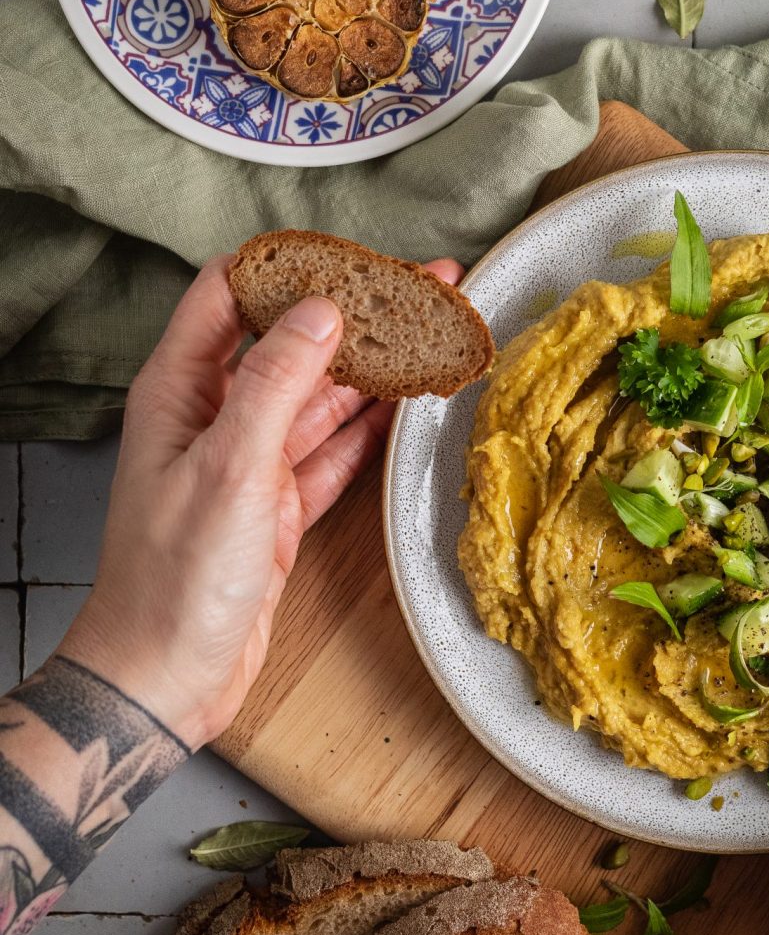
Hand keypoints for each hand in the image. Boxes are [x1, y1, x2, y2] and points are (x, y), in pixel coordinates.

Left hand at [63, 254, 463, 751]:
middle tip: (426, 287)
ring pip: (322, 396)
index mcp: (180, 390)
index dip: (292, 265)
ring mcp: (249, 462)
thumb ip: (275, 383)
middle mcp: (214, 416)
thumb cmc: (173, 579)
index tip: (356, 256)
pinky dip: (371, 428)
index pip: (231, 293)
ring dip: (376, 367)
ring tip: (435, 333)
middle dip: (356, 312)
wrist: (165, 678)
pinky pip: (334, 451)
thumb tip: (322, 310)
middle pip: (292, 340)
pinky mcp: (278, 506)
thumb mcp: (229, 468)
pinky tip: (410, 404)